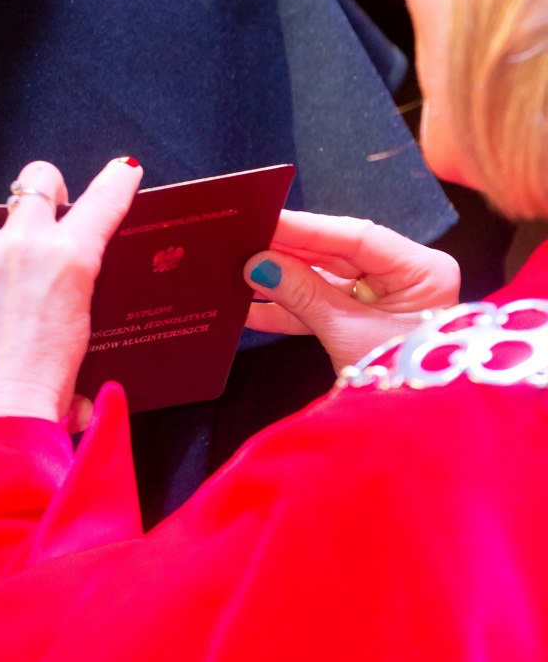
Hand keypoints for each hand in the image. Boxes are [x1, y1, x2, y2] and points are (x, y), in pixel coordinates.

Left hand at [0, 155, 143, 443]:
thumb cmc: (43, 392)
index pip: (102, 203)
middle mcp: (26, 244)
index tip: (124, 169)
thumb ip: (72, 310)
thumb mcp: (80, 341)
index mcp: (71, 260)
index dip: (116, 181)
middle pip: (36, 181)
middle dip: (44, 189)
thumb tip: (70, 346)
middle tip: (45, 207)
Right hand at [244, 210, 460, 372]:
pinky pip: (325, 305)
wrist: (418, 442)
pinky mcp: (365, 320)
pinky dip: (292, 310)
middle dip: (289, 253)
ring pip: (326, 278)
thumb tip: (258, 264)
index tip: (266, 219)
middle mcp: (405, 277)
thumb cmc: (401, 383)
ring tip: (240, 272)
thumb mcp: (350, 335)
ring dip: (283, 281)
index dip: (307, 229)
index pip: (357, 237)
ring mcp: (384, 298)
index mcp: (422, 270)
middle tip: (244, 239)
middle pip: (338, 254)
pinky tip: (253, 309)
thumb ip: (304, 294)